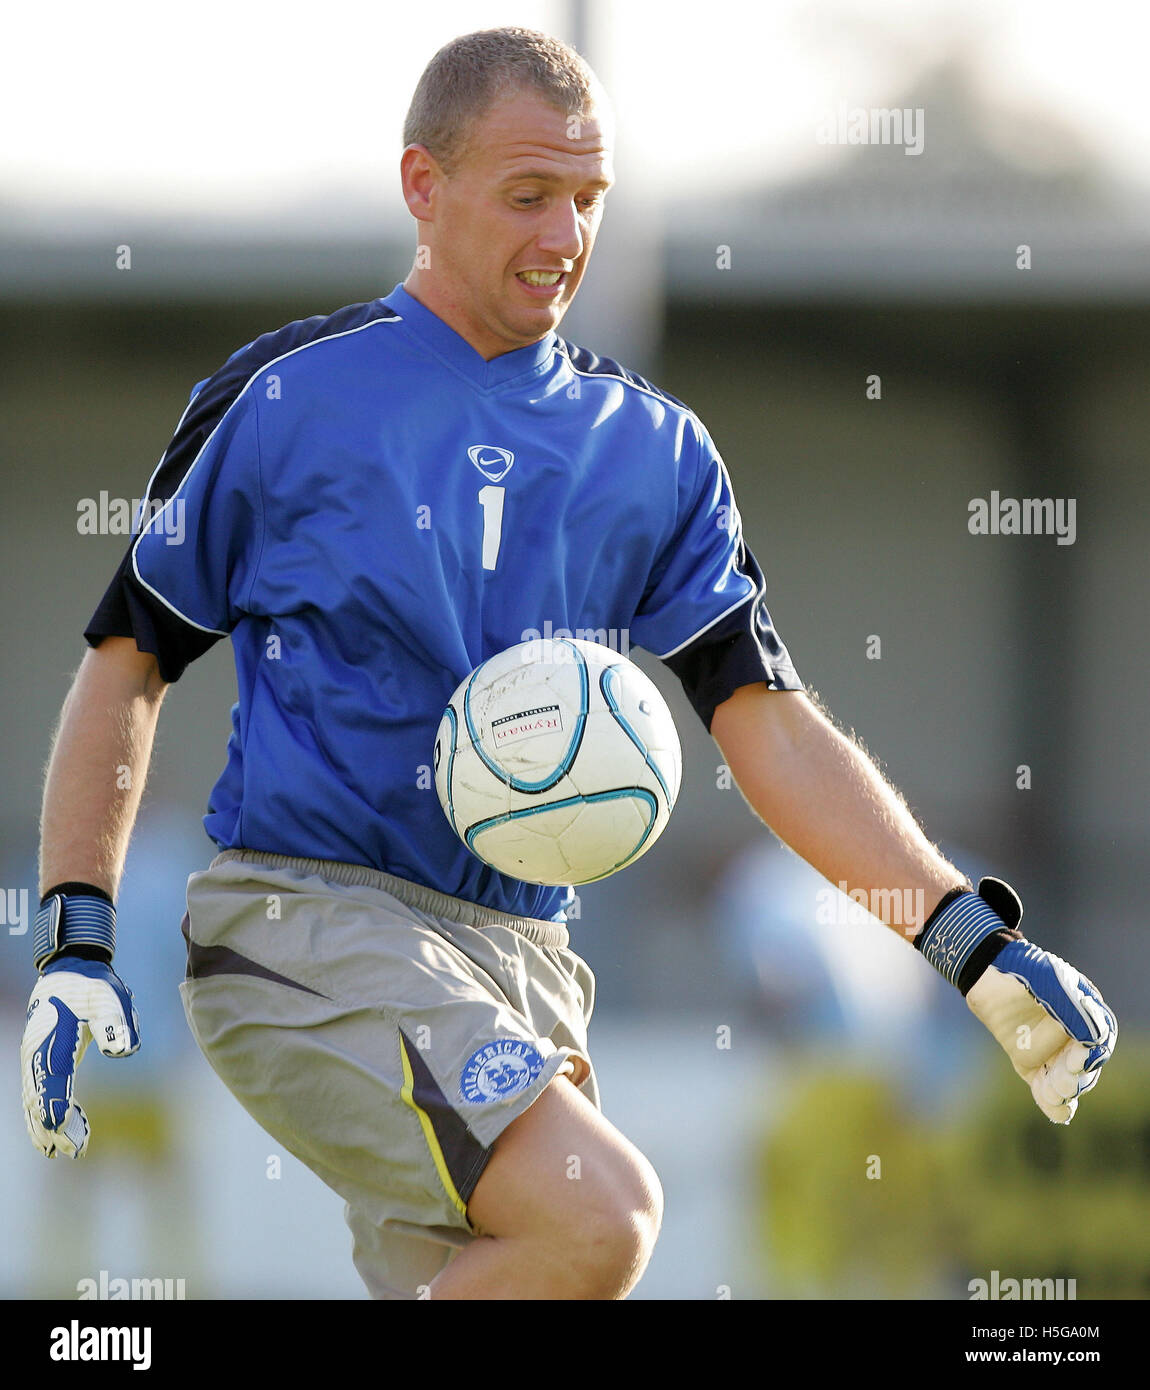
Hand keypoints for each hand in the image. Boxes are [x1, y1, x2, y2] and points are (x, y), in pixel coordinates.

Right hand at [21, 957, 140, 1157]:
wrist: (71, 969)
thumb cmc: (93, 985)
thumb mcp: (110, 996)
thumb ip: (116, 1021)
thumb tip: (123, 1050)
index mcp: (54, 1042)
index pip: (53, 1085)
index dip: (58, 1112)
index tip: (65, 1135)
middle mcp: (38, 1054)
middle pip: (40, 1100)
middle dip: (53, 1128)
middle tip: (72, 1152)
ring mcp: (34, 1058)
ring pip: (33, 1100)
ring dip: (44, 1125)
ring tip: (58, 1151)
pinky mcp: (39, 1059)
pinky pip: (36, 1092)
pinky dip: (42, 1112)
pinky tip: (52, 1131)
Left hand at [966, 940, 1115, 1123]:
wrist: (985, 971)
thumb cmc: (1021, 969)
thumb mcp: (1047, 981)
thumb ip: (1068, 1007)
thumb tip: (1093, 1038)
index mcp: (1087, 1013)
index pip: (1099, 1039)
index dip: (1093, 1053)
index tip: (1079, 1060)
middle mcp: (1074, 1035)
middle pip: (1085, 1066)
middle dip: (1077, 1077)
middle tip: (1065, 1083)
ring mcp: (1052, 1050)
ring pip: (1066, 1079)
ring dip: (1064, 1091)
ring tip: (1054, 1094)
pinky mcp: (1031, 1062)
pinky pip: (1043, 1085)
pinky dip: (1050, 1102)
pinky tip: (1057, 1114)